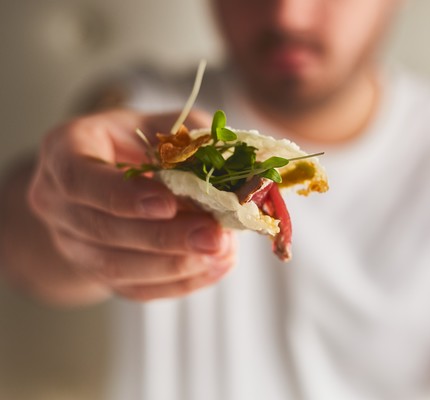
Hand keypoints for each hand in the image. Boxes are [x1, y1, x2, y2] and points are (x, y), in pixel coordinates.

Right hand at [28, 109, 235, 301]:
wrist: (120, 179)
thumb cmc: (144, 143)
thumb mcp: (165, 124)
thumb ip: (193, 139)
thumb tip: (230, 168)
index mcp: (65, 151)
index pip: (78, 178)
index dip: (122, 195)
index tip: (167, 205)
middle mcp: (57, 201)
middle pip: (102, 229)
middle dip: (163, 237)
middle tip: (213, 236)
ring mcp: (73, 242)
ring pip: (117, 267)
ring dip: (175, 264)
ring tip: (221, 252)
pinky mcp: (98, 272)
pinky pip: (135, 288)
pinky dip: (179, 283)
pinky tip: (215, 268)